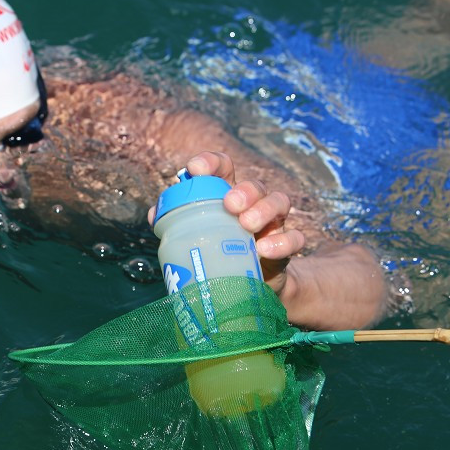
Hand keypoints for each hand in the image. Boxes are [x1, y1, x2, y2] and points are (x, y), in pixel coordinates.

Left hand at [149, 151, 304, 294]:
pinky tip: (264, 249)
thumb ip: (176, 223)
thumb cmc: (218, 253)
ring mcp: (272, 225)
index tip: (195, 169)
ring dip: (264, 209)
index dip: (212, 162)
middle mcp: (253, 205)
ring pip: (279, 202)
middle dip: (244, 190)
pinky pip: (294, 239)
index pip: (224, 168)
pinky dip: (281, 242)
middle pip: (254, 185)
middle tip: (230, 204)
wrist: (249, 287)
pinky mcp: (286, 249)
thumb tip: (155, 215)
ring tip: (247, 224)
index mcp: (227, 196)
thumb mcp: (196, 237)